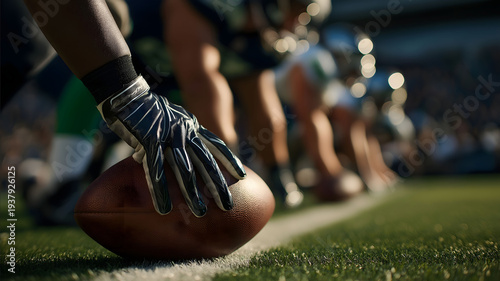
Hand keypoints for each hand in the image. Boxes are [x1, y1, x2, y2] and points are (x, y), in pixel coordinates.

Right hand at [98, 76, 245, 216]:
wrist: (126, 93)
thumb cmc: (147, 109)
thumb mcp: (171, 118)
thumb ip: (179, 135)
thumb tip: (177, 154)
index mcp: (191, 126)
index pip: (216, 145)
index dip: (230, 161)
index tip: (242, 176)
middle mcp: (184, 132)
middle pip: (206, 162)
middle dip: (218, 185)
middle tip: (228, 206)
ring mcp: (168, 136)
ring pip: (184, 170)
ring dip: (192, 193)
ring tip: (200, 213)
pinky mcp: (148, 141)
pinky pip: (155, 170)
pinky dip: (160, 191)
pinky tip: (164, 208)